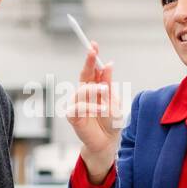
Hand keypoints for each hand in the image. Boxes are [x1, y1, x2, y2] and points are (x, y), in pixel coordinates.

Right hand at [65, 43, 119, 180]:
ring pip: (82, 90)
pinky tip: (101, 109)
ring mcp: (76, 103)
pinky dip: (91, 107)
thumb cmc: (110, 121)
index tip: (94, 45)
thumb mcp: (113, 101)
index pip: (92, 70)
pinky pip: (79, 106)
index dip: (92, 57)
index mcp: (94, 88)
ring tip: (105, 92)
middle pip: (84, 74)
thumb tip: (108, 64)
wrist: (107, 142)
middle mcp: (83, 93)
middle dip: (88, 62)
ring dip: (94, 90)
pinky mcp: (72, 116)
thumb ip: (108, 84)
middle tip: (92, 50)